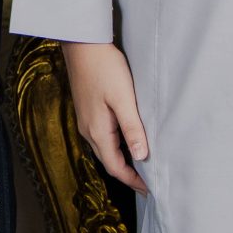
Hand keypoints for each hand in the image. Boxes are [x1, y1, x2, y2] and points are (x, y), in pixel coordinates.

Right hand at [63, 40, 150, 193]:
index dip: (133, 181)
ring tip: (142, 164)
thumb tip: (141, 157)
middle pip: (109, 161)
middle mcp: (88, 129)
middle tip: (149, 181)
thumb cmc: (105, 68)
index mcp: (97, 130)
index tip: (151, 189)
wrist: (82, 44)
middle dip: (128, 174)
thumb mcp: (123, 98)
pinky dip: (116, 146)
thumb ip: (132, 129)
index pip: (116, 167)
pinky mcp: (87, 110)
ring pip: (105, 149)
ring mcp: (85, 120)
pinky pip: (101, 136)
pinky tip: (128, 139)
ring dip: (122, 159)